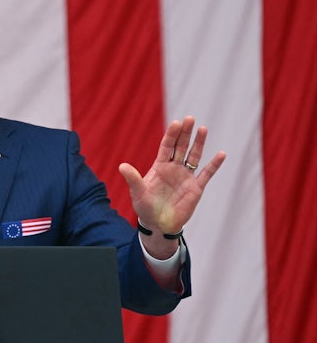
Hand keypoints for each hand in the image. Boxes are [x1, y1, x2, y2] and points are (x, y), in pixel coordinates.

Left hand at [118, 116, 225, 256]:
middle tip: (189, 118)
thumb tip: (122, 166)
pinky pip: (206, 174)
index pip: (166, 146)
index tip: (176, 123)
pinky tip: (221, 154)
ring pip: (194, 156)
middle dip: (185, 133)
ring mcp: (186, 177)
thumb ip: (133, 179)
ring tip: (203, 129)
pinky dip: (214, 165)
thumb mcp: (138, 193)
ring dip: (199, 143)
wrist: (158, 224)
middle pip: (181, 147)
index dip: (171, 135)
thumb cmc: (146, 208)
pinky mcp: (196, 188)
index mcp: (159, 166)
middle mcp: (174, 168)